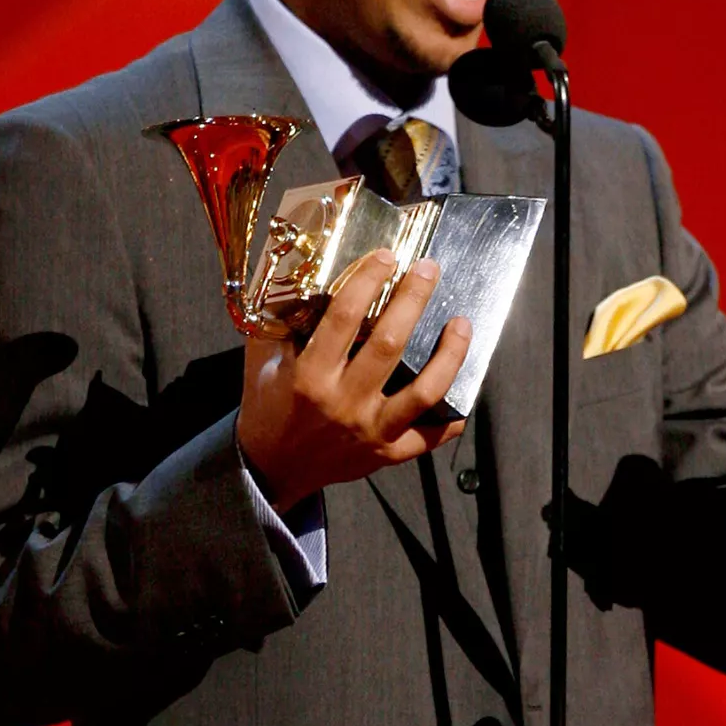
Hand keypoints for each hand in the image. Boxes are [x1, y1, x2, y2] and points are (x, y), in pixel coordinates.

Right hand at [236, 248, 470, 510]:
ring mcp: (371, 433)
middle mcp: (344, 404)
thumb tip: (302, 272)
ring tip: (462, 324)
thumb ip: (280, 322)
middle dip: (414, 300)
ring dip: (450, 355)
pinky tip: (462, 391)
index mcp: (310, 377)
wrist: (271, 469)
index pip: (343, 318)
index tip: (386, 257)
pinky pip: (431, 436)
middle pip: (390, 344)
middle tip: (429, 271)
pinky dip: (452, 416)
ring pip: (424, 392)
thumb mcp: (263, 362)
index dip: (367, 281)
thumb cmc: (268, 409)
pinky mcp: (388, 455)